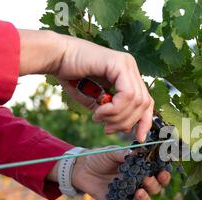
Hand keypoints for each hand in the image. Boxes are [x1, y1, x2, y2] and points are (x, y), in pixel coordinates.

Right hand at [18, 30, 153, 141]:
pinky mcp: (120, 63)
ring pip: (137, 101)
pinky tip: (100, 111)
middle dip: (126, 122)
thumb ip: (113, 112)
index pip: (147, 102)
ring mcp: (127, 64)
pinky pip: (128, 94)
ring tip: (99, 117)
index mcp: (128, 76)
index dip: (145, 122)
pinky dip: (115, 108)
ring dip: (117, 116)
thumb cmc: (72, 77)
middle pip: (143, 104)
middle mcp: (131, 68)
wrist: (55, 58)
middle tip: (107, 128)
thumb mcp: (97, 101)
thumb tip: (127, 128)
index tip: (139, 138)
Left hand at [71, 148, 170, 199]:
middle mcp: (138, 183)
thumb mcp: (113, 152)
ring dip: (144, 198)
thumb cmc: (100, 157)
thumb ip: (126, 153)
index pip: (158, 174)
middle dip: (154, 185)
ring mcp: (129, 194)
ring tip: (139, 192)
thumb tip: (141, 151)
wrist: (82, 168)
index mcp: (141, 170)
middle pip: (154, 189)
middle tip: (147, 179)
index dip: (164, 174)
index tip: (163, 171)